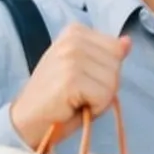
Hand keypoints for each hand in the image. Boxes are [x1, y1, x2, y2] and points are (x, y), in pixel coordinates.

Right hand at [10, 23, 131, 149]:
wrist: (26, 122)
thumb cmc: (56, 99)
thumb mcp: (84, 71)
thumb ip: (106, 55)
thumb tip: (127, 42)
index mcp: (74, 32)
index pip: (116, 47)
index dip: (104, 71)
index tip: (81, 80)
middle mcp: (72, 39)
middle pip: (116, 64)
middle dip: (104, 85)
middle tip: (78, 94)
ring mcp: (71, 57)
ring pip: (113, 80)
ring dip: (100, 98)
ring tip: (76, 100)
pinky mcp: (71, 79)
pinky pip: (104, 96)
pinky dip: (95, 108)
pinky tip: (74, 107)